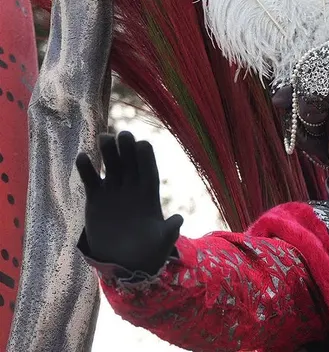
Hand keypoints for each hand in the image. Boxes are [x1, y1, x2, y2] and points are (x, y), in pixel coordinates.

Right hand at [76, 131, 182, 273]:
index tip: (142, 144)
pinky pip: (91, 180)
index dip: (146, 158)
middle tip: (124, 134)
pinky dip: (87, 169)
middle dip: (128, 149)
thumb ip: (170, 230)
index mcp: (149, 195)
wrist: (124, 261)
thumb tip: (179, 219)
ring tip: (104, 137)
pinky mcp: (96, 199)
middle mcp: (132, 189)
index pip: (148, 171)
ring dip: (108, 152)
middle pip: (130, 164)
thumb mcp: (161, 242)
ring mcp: (114, 192)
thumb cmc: (148, 252)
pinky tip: (82, 157)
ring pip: (111, 166)